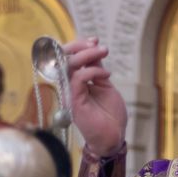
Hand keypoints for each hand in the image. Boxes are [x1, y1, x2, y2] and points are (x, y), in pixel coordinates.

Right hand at [63, 38, 128, 157]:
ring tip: (103, 52)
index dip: (79, 46)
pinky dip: (92, 71)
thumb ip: (97, 69)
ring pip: (69, 66)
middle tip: (97, 44)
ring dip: (87, 55)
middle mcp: (69, 87)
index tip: (95, 40)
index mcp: (75, 83)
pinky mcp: (75, 102)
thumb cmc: (109, 114)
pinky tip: (106, 75)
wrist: (113, 136)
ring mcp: (70, 94)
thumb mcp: (105, 85)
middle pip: (64, 59)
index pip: (68, 59)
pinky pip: (78, 79)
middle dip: (80, 46)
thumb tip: (94, 49)